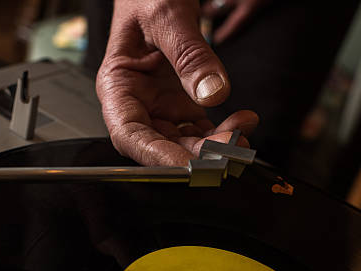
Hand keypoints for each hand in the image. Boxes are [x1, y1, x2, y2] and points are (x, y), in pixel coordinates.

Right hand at [96, 0, 257, 166]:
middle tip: (231, 146)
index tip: (188, 165)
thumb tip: (212, 93)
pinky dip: (223, 129)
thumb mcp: (167, 15)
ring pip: (186, 140)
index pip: (129, 135)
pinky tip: (243, 120)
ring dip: (215, 143)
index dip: (156, 156)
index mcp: (117, 86)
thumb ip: (189, 54)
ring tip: (243, 129)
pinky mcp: (182, 102)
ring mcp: (161, 104)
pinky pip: (201, 127)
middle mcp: (138, 102)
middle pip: (162, 143)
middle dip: (197, 151)